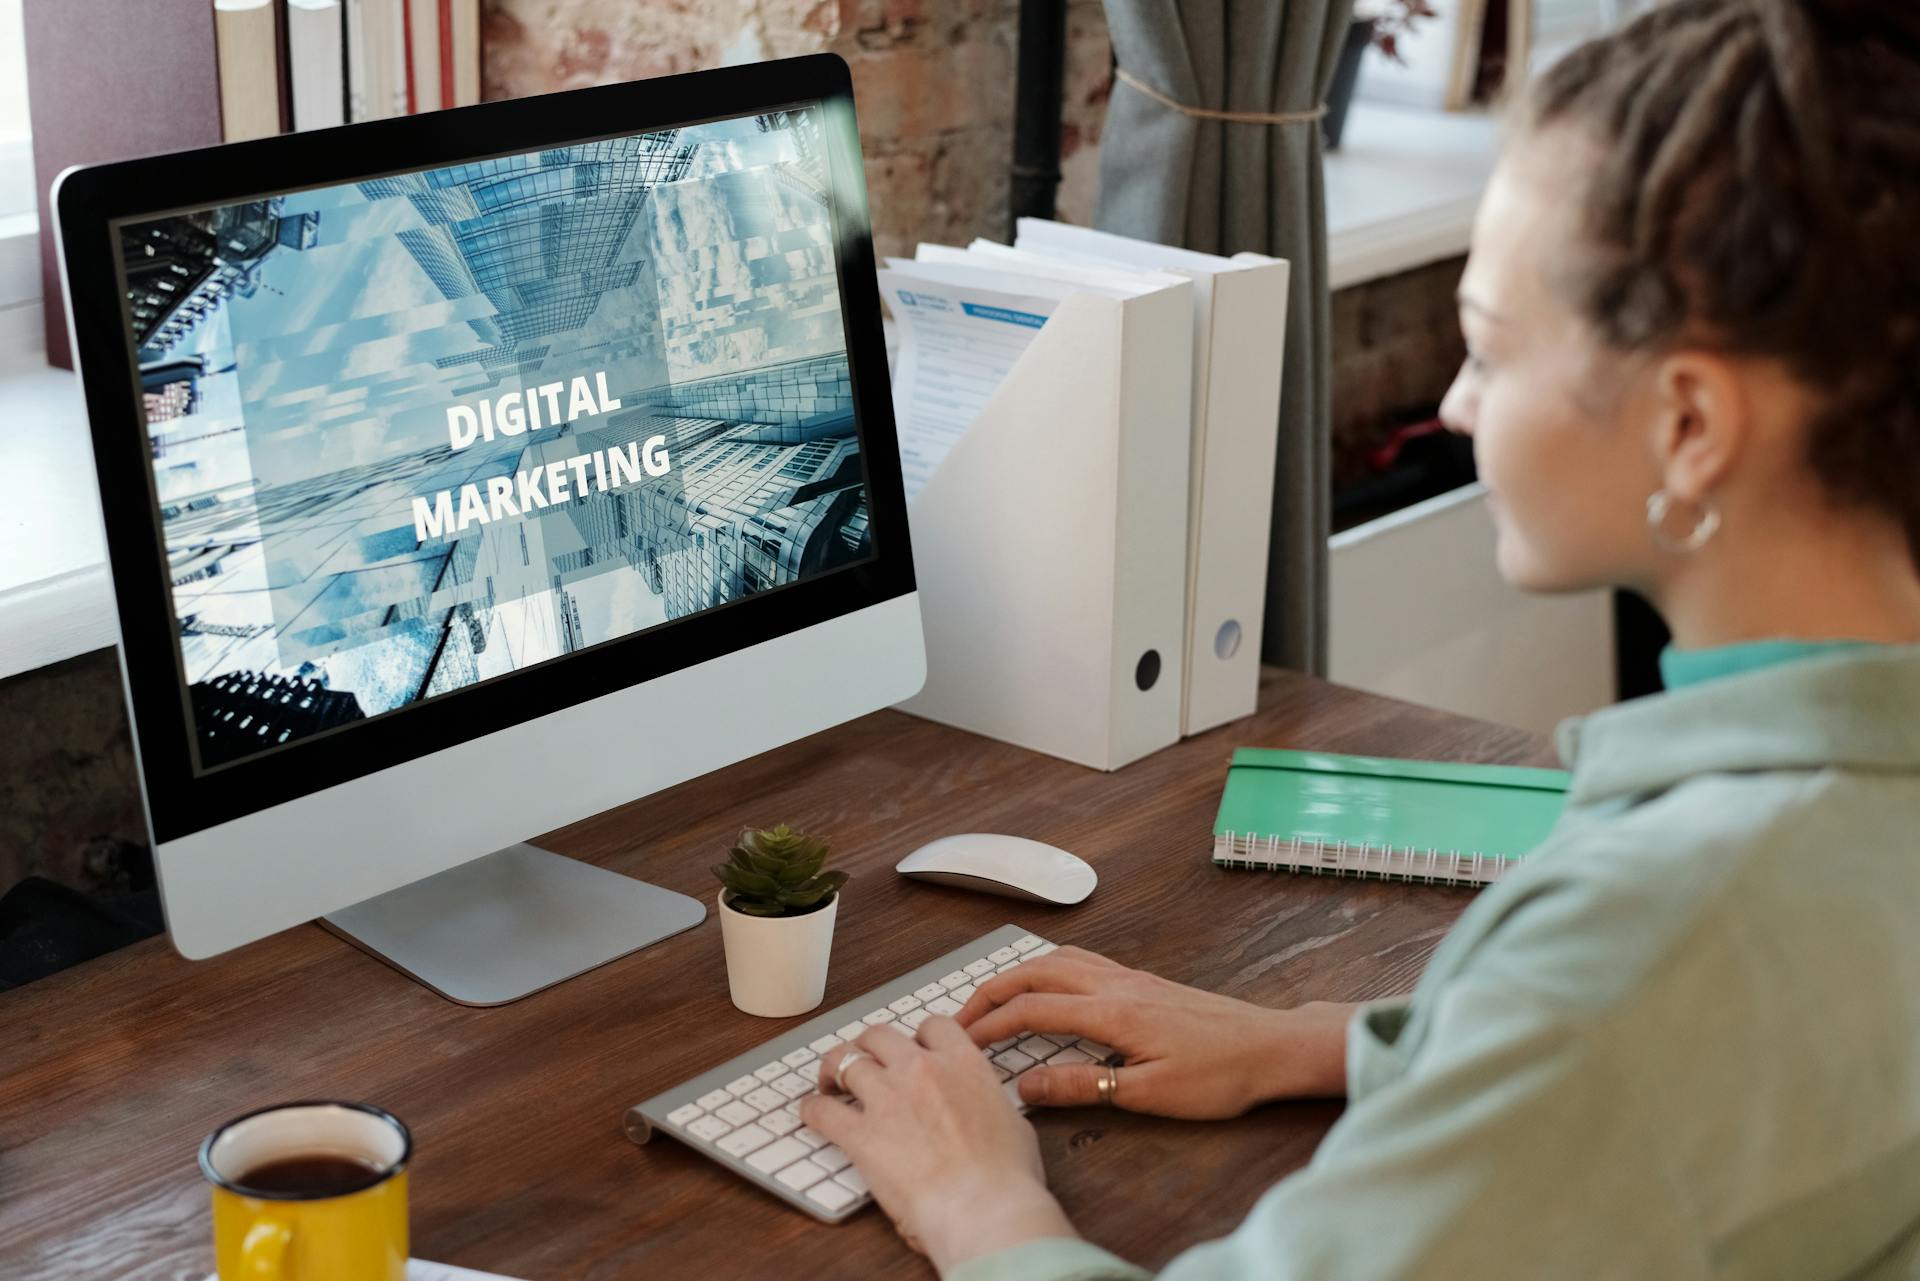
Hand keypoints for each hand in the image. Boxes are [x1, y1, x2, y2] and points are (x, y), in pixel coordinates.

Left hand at [801, 1019, 1079, 1272]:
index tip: (912, 1049)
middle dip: (868, 1045)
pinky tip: (811, 1114)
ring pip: (846, 1061)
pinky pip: (822, 1110)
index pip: (933, 1026)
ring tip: (829, 1081)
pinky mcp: (861, 1134)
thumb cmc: (1007, 1177)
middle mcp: (921, 1070)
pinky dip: (812, 1109)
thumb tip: (988, 1110)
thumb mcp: (1014, 1125)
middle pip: (880, 1035)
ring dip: (833, 1068)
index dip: (918, 1036)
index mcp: (963, 1064)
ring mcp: (888, 1098)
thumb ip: (990, 1105)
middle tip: (863, 1060)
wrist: (985, 1207)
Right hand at [956, 946, 1356, 1118]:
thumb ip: (1084, 1087)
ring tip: (992, 997)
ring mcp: (1130, 976)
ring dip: (1018, 973)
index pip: (1031, 1009)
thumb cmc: (1221, 1075)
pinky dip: (1048, 966)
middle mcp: (1115, 983)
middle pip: (1035, 971)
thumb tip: (1027, 1085)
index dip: (989, 1025)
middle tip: (960, 1015)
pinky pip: (1081, 959)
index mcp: (1112, 1012)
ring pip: (1057, 958)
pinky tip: (1047, 983)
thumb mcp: (1149, 1093)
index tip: (960, 1043)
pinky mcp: (1143, 980)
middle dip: (991, 990)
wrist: (1273, 1046)